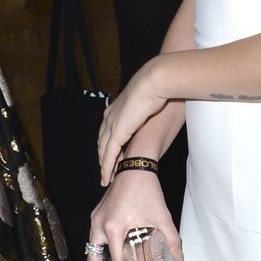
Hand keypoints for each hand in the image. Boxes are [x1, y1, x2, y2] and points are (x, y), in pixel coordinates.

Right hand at [88, 170, 181, 260]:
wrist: (135, 167)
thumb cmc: (147, 190)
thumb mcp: (162, 217)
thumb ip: (172, 239)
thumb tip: (179, 257)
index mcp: (114, 228)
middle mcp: (100, 225)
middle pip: (94, 260)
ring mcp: (96, 219)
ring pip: (92, 250)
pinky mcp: (97, 215)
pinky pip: (95, 238)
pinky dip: (101, 251)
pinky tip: (112, 257)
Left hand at [97, 61, 168, 184]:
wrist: (155, 81)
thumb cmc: (158, 87)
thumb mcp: (151, 101)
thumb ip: (148, 111)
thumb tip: (157, 113)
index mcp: (116, 108)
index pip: (108, 131)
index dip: (109, 144)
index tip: (113, 155)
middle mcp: (110, 117)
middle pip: (102, 142)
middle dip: (103, 157)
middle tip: (106, 171)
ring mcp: (112, 124)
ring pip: (103, 151)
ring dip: (104, 166)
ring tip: (106, 178)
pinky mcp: (118, 132)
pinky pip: (109, 155)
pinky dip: (106, 168)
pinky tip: (107, 177)